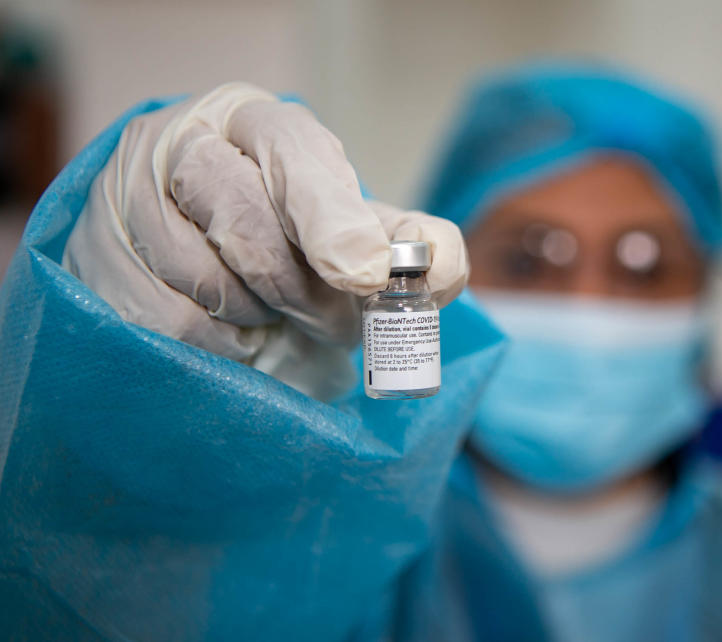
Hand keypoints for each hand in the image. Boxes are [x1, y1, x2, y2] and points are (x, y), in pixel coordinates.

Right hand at [63, 82, 467, 395]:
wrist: (189, 248)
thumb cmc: (281, 235)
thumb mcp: (346, 226)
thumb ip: (400, 240)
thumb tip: (442, 266)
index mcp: (257, 124)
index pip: (292, 152)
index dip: (332, 216)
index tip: (365, 275)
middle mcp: (183, 145)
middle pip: (249, 220)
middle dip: (305, 289)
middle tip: (337, 324)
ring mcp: (128, 200)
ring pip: (210, 277)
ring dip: (263, 316)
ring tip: (276, 314)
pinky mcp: (99, 261)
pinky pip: (172, 320)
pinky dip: (219, 341)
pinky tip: (235, 330)